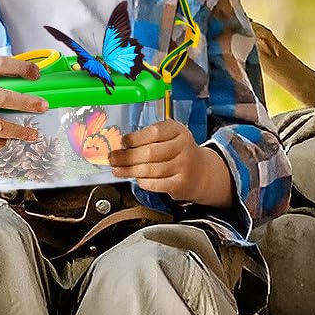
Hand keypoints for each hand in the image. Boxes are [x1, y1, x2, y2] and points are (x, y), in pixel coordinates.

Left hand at [109, 119, 232, 204]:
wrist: (202, 172)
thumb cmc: (178, 152)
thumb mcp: (170, 137)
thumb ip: (149, 137)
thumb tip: (121, 145)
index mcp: (178, 130)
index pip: (154, 132)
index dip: (135, 138)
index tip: (122, 142)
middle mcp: (183, 147)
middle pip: (150, 152)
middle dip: (126, 157)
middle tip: (113, 159)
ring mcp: (183, 166)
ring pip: (150, 169)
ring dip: (129, 170)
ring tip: (118, 170)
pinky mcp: (180, 184)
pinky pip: (156, 184)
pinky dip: (143, 182)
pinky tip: (136, 178)